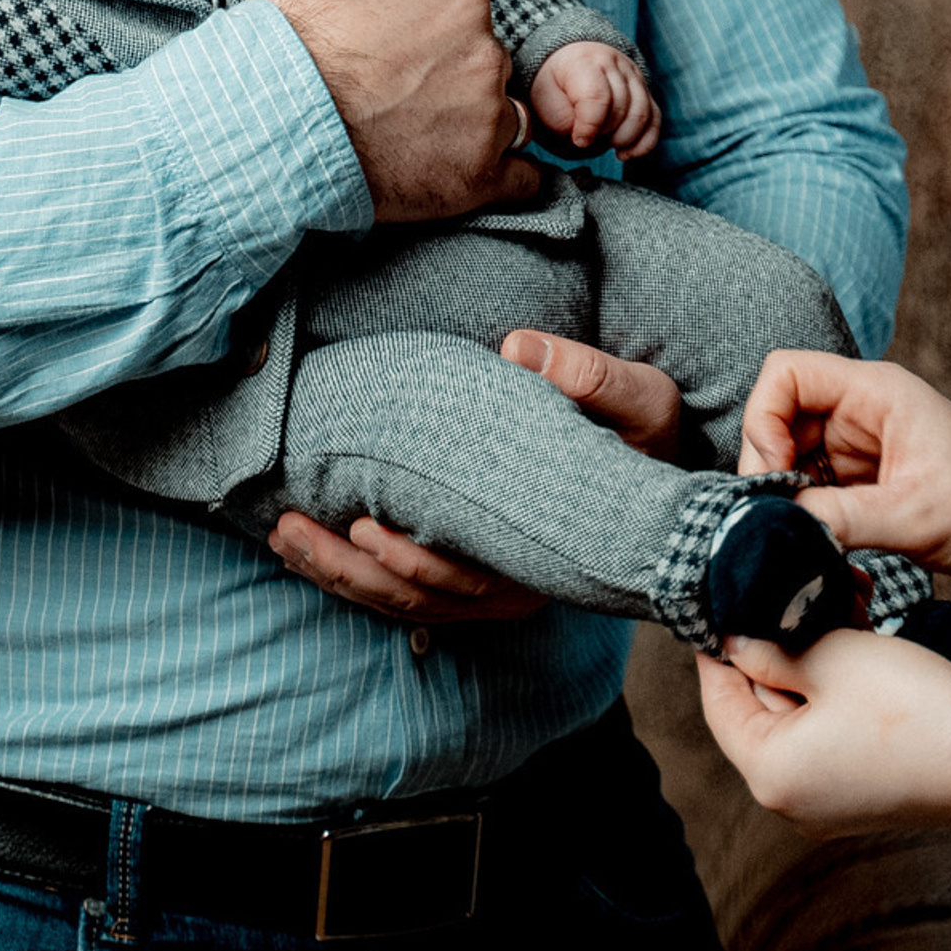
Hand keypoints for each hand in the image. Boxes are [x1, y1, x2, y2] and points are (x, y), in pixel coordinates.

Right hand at [246, 0, 540, 222]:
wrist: (274, 121)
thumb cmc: (292, 35)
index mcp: (463, 1)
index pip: (470, 19)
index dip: (434, 37)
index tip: (399, 55)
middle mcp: (487, 57)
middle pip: (489, 68)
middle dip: (456, 80)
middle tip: (403, 98)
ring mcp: (486, 121)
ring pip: (507, 121)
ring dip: (478, 128)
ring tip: (425, 140)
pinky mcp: (478, 181)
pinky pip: (522, 180)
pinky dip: (502, 177)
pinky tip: (461, 173)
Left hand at [268, 331, 684, 616]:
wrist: (668, 489)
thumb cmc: (648, 439)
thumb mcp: (639, 400)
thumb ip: (589, 376)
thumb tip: (518, 349)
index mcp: (548, 552)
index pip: (468, 577)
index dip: (411, 560)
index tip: (360, 524)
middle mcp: (517, 584)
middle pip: (419, 596)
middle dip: (346, 568)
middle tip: (288, 529)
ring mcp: (494, 586)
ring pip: (405, 601)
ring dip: (338, 574)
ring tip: (282, 535)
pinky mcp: (476, 573)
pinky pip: (409, 592)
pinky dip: (356, 575)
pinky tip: (310, 547)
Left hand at [528, 41, 659, 160]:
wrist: (569, 61)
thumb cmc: (555, 83)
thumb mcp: (544, 98)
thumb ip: (562, 119)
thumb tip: (586, 138)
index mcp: (584, 61)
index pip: (597, 97)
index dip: (589, 126)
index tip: (579, 141)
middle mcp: (614, 64)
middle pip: (622, 107)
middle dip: (605, 133)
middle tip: (588, 138)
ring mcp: (634, 76)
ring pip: (642, 114)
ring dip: (624, 139)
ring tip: (604, 144)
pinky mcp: (645, 91)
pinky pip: (654, 119)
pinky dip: (643, 143)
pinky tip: (625, 153)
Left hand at [697, 626, 950, 835]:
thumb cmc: (911, 706)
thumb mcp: (829, 657)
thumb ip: (769, 649)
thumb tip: (733, 641)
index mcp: (770, 774)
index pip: (719, 700)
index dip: (719, 647)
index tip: (722, 604)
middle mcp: (790, 802)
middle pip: (755, 711)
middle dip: (770, 652)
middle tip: (785, 600)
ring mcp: (827, 804)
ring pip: (794, 719)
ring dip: (805, 668)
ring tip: (827, 619)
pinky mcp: (860, 795)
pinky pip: (825, 737)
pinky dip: (830, 695)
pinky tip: (851, 653)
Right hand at [740, 352, 950, 586]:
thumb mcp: (916, 518)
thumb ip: (839, 518)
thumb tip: (773, 526)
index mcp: (875, 392)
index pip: (785, 373)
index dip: (765, 419)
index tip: (779, 476)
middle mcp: (862, 411)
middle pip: (779, 418)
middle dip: (770, 468)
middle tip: (779, 522)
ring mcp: (862, 446)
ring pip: (791, 459)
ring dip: (788, 499)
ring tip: (803, 542)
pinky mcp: (867, 482)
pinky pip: (815, 490)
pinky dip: (809, 518)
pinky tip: (822, 550)